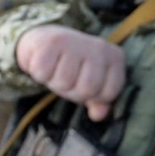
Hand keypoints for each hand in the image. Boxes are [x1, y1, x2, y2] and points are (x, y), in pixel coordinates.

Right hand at [14, 25, 129, 114]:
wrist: (45, 39)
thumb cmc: (72, 65)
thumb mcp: (90, 82)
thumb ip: (98, 101)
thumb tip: (99, 115)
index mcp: (115, 58)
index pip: (108, 94)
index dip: (93, 97)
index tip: (84, 83)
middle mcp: (99, 47)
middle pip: (86, 89)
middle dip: (72, 91)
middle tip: (67, 77)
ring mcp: (77, 42)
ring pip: (64, 82)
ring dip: (54, 81)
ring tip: (55, 68)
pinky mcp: (52, 41)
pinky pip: (44, 73)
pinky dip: (39, 73)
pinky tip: (44, 62)